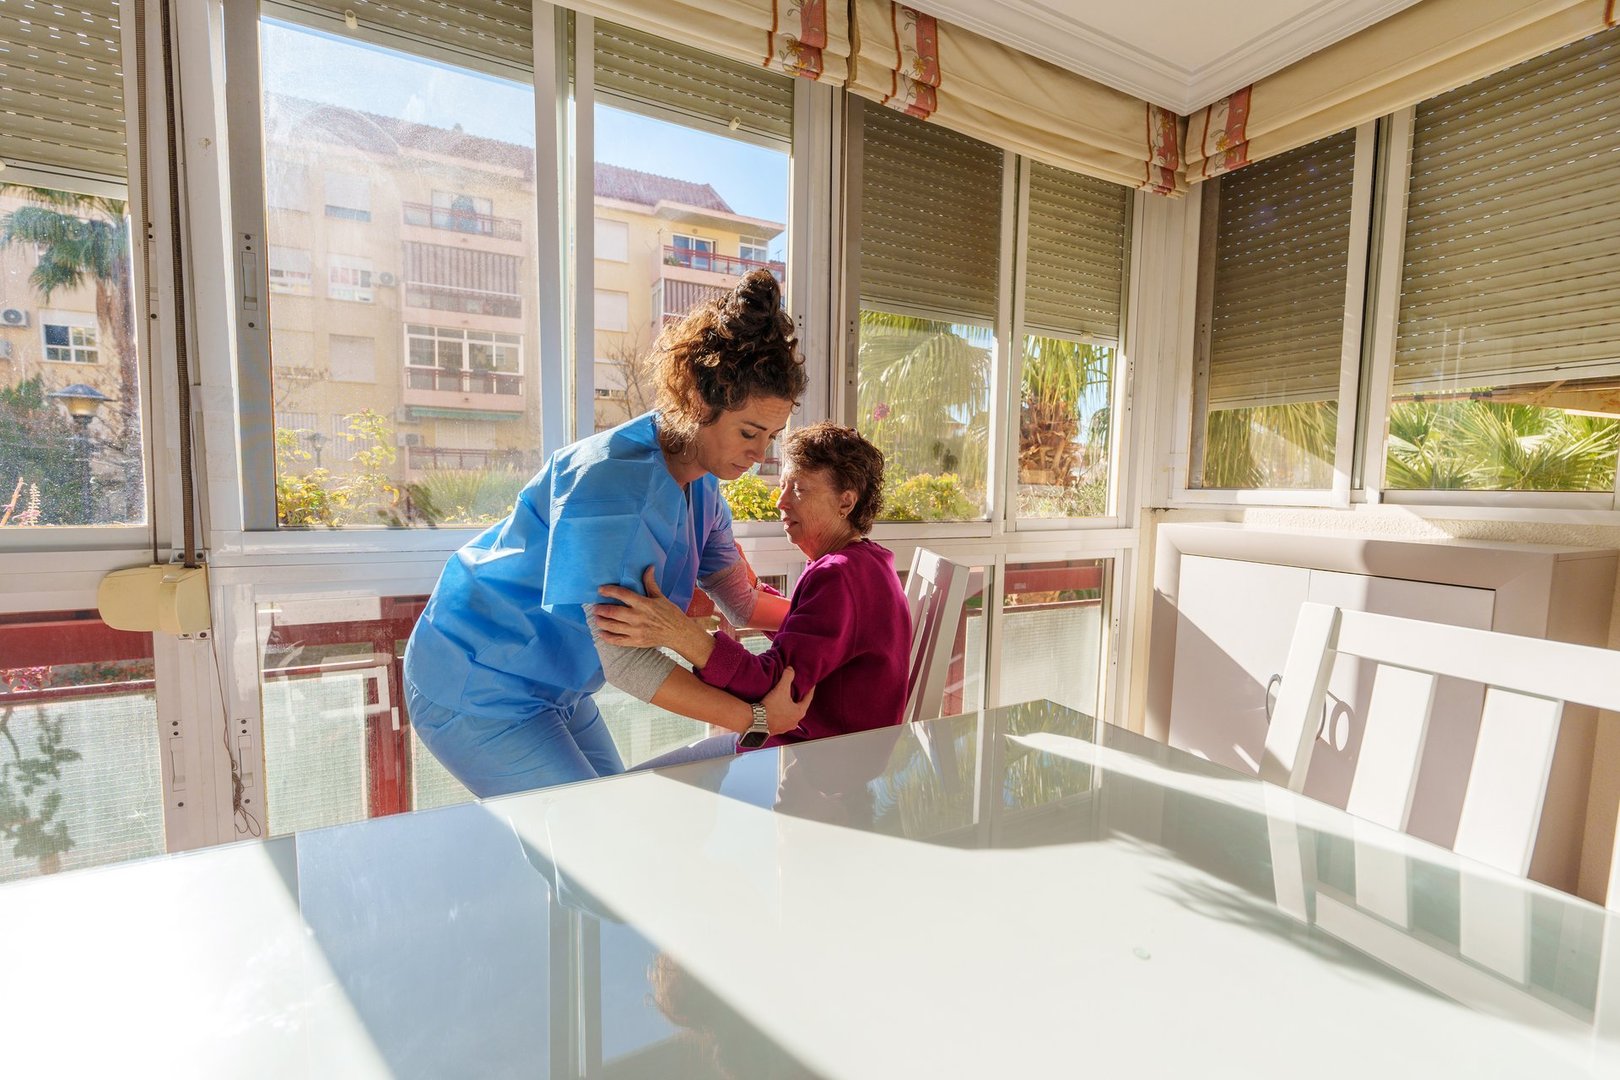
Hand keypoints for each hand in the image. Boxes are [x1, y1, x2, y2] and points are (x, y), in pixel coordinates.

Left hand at [594, 567, 709, 656]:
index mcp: (644, 604)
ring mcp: (637, 631)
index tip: (600, 590)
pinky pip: (618, 640)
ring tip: (596, 618)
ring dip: (601, 622)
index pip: (623, 594)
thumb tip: (649, 567)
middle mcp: (638, 617)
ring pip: (613, 626)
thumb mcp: (660, 597)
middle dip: (601, 609)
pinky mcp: (636, 642)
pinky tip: (601, 633)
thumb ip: (650, 583)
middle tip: (595, 607)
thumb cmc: (670, 614)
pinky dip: (607, 637)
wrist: (679, 633)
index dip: (609, 591)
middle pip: (614, 612)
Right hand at [762, 664, 813, 734]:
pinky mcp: (776, 729)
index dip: (810, 690)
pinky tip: (776, 709)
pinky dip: (780, 714)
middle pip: (799, 707)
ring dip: (788, 708)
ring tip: (785, 700)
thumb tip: (791, 669)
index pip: (808, 698)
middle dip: (798, 699)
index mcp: (799, 712)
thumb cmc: (772, 707)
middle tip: (797, 691)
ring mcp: (785, 727)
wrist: (756, 722)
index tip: (812, 685)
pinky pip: (781, 720)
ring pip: (790, 714)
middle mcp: (794, 721)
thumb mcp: (781, 689)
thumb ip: (787, 677)